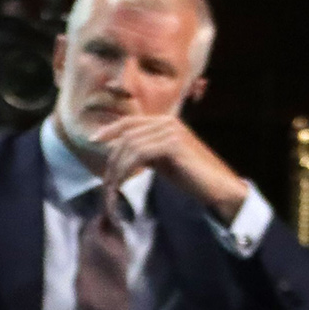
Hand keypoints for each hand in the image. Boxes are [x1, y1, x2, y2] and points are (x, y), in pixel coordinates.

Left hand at [93, 113, 250, 222]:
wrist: (216, 186)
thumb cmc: (188, 175)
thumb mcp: (160, 159)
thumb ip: (142, 150)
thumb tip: (115, 149)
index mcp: (165, 122)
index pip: (130, 122)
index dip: (109, 129)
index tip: (92, 140)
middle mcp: (168, 122)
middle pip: (126, 136)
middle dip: (112, 160)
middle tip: (107, 182)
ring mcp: (171, 131)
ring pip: (130, 147)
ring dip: (118, 169)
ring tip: (113, 187)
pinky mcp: (174, 144)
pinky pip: (139, 154)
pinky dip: (127, 170)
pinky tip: (123, 183)